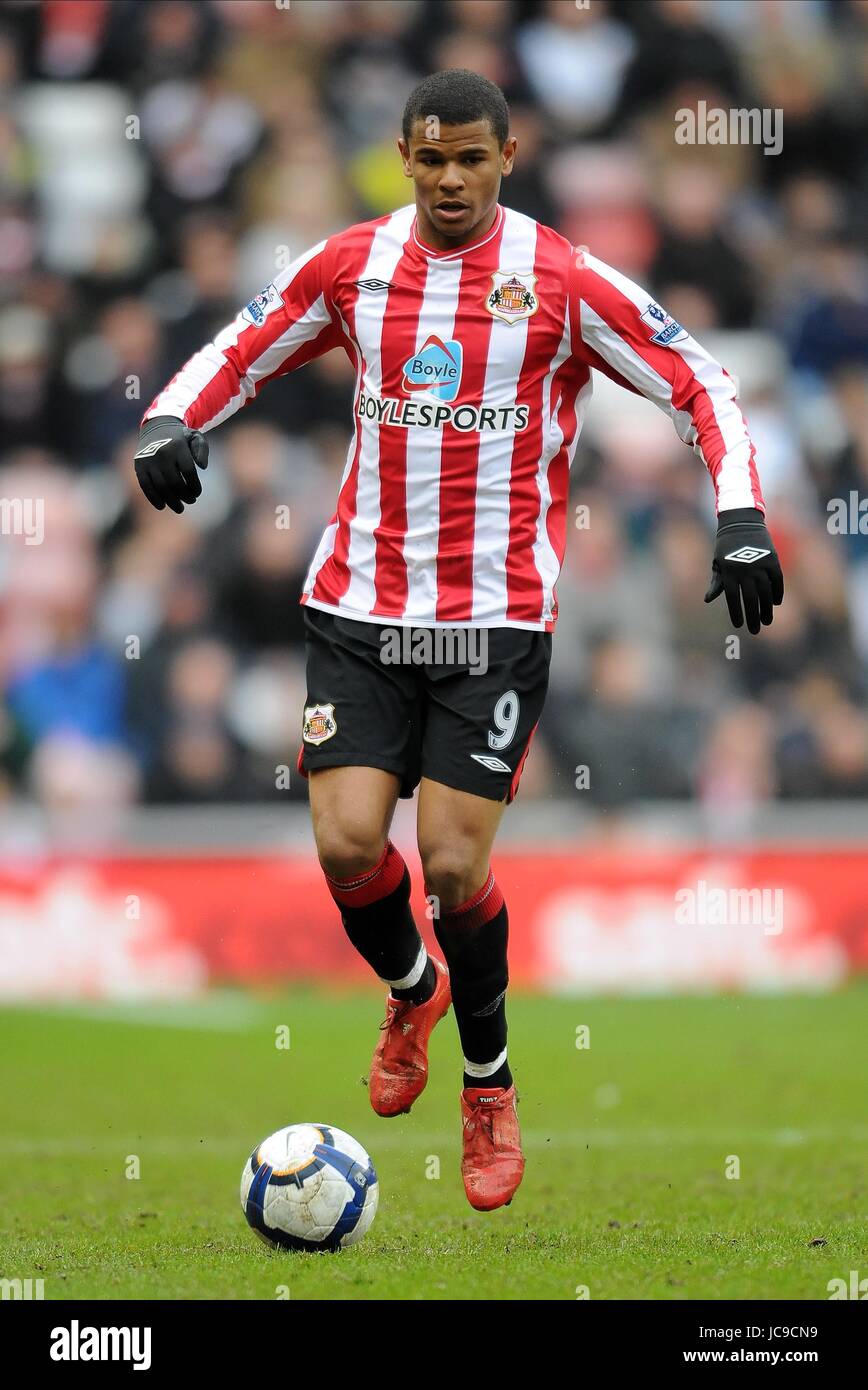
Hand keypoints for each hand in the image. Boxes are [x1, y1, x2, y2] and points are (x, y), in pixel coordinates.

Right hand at [133, 415, 208, 513]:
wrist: (156, 427)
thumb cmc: (180, 437)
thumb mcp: (195, 436)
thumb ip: (202, 450)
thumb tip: (202, 467)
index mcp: (178, 447)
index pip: (189, 472)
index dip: (194, 486)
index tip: (197, 493)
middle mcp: (162, 454)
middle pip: (175, 482)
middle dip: (185, 496)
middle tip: (191, 501)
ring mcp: (149, 461)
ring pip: (161, 487)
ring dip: (171, 501)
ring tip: (180, 508)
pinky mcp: (139, 467)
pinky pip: (146, 486)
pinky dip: (154, 498)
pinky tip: (162, 506)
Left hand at [704, 507, 783, 633]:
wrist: (741, 520)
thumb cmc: (725, 544)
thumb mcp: (717, 562)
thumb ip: (716, 582)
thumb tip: (708, 600)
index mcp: (728, 572)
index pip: (732, 599)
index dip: (736, 613)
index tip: (739, 625)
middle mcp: (744, 571)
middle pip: (750, 599)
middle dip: (752, 617)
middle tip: (755, 630)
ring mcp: (760, 565)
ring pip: (765, 593)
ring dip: (766, 609)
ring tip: (766, 621)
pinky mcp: (772, 559)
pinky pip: (777, 581)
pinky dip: (777, 593)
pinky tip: (776, 603)